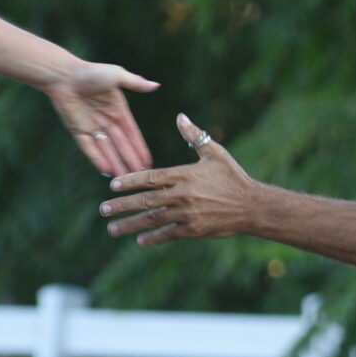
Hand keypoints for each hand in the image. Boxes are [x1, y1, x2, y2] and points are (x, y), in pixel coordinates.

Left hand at [46, 60, 159, 177]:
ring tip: (125, 179)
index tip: (148, 162)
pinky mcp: (77, 130)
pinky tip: (106, 171)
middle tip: (141, 177)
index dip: (140, 148)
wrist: (63, 75)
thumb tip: (156, 85)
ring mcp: (92, 127)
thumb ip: (135, 82)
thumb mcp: (116, 75)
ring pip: (106, 150)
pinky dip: (97, 159)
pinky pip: (89, 148)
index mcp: (118, 110)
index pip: (132, 134)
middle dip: (130, 161)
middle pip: (121, 145)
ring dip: (116, 163)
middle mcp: (107, 121)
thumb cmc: (90, 72)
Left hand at [99, 115, 260, 245]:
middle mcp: (182, 195)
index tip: (112, 184)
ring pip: (152, 220)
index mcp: (184, 174)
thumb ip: (194, 136)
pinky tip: (140, 240)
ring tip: (112, 229)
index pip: (150, 177)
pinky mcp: (193, 230)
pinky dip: (153, 238)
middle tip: (103, 209)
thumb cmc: (233, 176)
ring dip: (130, 225)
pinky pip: (168, 235)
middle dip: (121, 205)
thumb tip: (180, 116)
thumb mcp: (215, 152)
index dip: (130, 181)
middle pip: (145, 200)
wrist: (251, 206)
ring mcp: (186, 214)